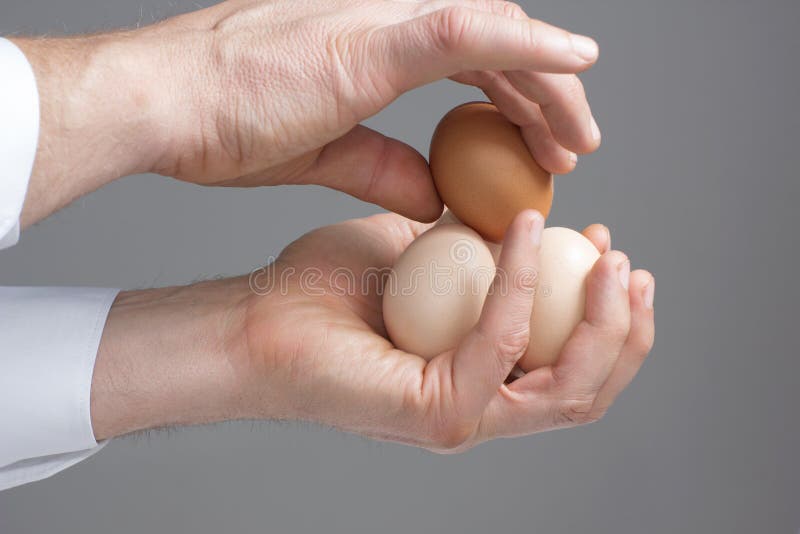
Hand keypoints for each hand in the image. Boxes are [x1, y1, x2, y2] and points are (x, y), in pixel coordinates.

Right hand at [14, 0, 600, 225]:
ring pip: (495, 36)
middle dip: (540, 98)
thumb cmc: (223, 123)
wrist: (163, 106)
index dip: (513, 101)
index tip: (539, 150)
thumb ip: (384, 168)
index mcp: (375, 45)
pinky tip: (576, 62)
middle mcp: (385, 19)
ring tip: (577, 140)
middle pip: (494, 47)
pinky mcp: (368, 42)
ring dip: (546, 87)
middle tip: (570, 150)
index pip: (470, 60)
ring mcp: (379, 23)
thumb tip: (432, 196)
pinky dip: (525, 45)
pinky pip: (466, 32)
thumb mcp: (324, 154)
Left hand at [91, 211, 654, 449]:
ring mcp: (461, 416)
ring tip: (607, 258)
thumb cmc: (330, 290)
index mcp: (481, 374)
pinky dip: (522, 286)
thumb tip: (515, 212)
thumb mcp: (420, 251)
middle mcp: (480, 402)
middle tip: (625, 260)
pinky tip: (523, 234)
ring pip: (570, 389)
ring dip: (602, 322)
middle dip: (626, 327)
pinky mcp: (436, 412)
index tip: (607, 245)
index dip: (611, 312)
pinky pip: (502, 346)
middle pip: (589, 389)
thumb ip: (471, 243)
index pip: (574, 364)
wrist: (259, 317)